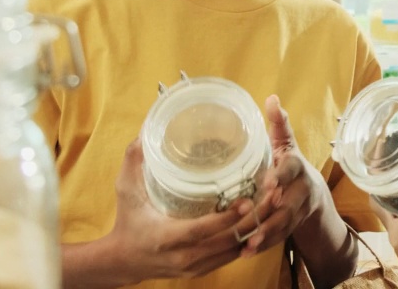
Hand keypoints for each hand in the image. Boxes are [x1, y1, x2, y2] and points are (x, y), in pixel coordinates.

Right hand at [102, 139, 267, 281]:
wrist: (123, 261)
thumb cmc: (127, 221)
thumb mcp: (126, 189)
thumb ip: (135, 159)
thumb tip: (146, 128)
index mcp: (167, 236)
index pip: (203, 230)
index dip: (227, 216)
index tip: (247, 199)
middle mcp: (184, 255)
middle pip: (227, 240)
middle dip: (254, 219)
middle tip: (273, 194)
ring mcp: (195, 266)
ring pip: (235, 250)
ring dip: (256, 228)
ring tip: (273, 203)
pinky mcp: (203, 269)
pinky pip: (232, 256)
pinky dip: (248, 239)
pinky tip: (261, 220)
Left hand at [236, 95, 325, 257]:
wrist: (314, 196)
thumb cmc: (291, 166)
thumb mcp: (287, 145)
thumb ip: (279, 124)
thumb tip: (271, 97)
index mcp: (297, 167)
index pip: (290, 170)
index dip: (280, 177)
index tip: (268, 184)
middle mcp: (302, 190)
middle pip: (287, 203)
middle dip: (271, 214)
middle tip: (251, 221)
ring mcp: (299, 211)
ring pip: (283, 224)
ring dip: (265, 235)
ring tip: (247, 244)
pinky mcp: (292, 227)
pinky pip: (279, 238)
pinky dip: (264, 245)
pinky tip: (246, 252)